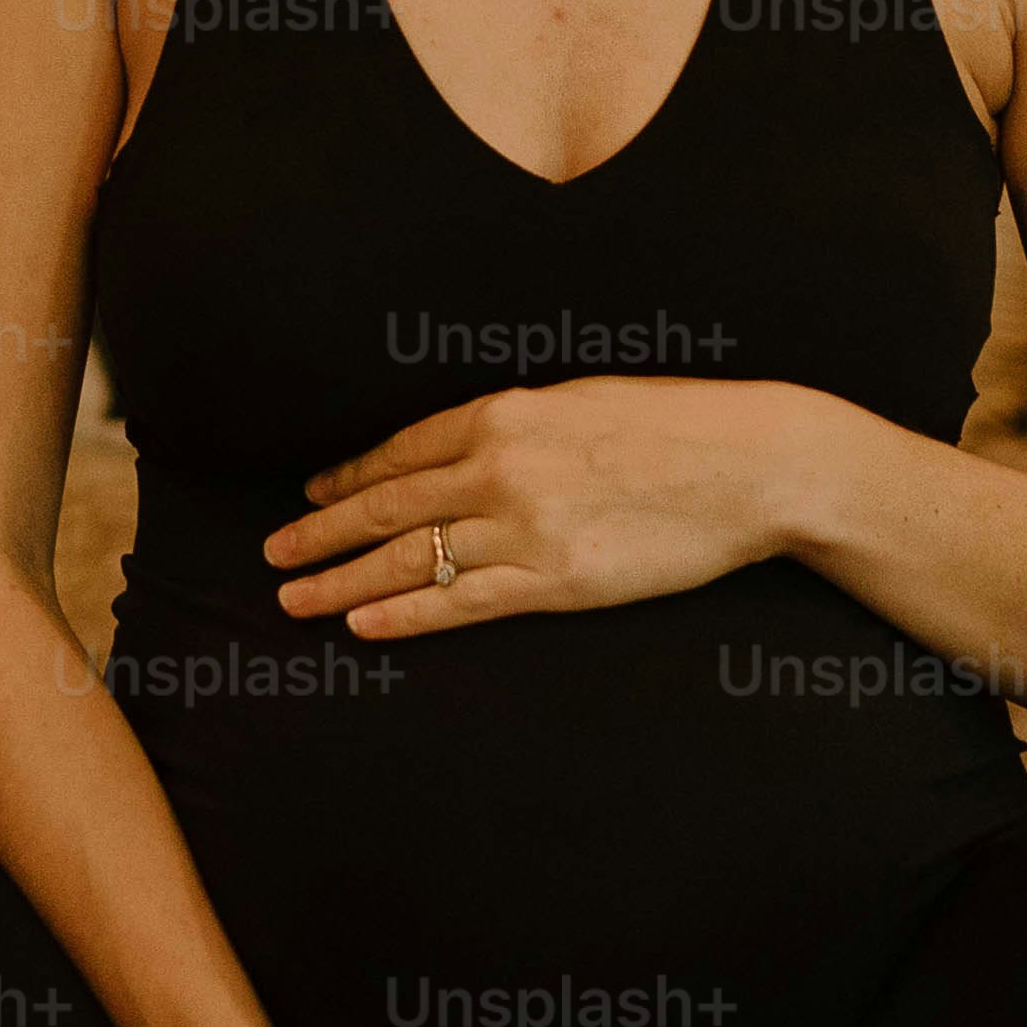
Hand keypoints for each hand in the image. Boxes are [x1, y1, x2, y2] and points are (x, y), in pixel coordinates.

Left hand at [264, 378, 825, 634]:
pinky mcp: (555, 581)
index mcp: (505, 413)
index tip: (312, 495)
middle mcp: (499, 467)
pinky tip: (363, 626)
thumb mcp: (584, 400)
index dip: (348, 477)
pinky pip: (460, 605)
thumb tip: (469, 449)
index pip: (401, 450)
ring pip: (410, 559)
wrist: (753, 465)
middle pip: (387, 507)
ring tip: (294, 598)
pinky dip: (403, 616)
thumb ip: (521, 424)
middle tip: (274, 552)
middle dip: (321, 533)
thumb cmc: (681, 427)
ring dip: (342, 582)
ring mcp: (524, 528)